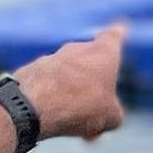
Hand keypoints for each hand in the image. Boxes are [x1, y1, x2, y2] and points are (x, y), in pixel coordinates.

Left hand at [19, 24, 127, 143]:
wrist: (34, 106)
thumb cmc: (80, 106)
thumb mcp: (111, 118)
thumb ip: (113, 112)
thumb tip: (108, 116)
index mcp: (103, 53)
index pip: (114, 36)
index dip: (118, 34)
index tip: (120, 27)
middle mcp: (77, 49)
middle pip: (90, 65)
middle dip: (94, 87)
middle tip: (97, 116)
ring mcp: (52, 58)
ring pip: (69, 79)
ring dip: (73, 98)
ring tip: (75, 125)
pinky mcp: (32, 70)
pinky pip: (49, 86)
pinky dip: (53, 101)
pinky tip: (53, 121)